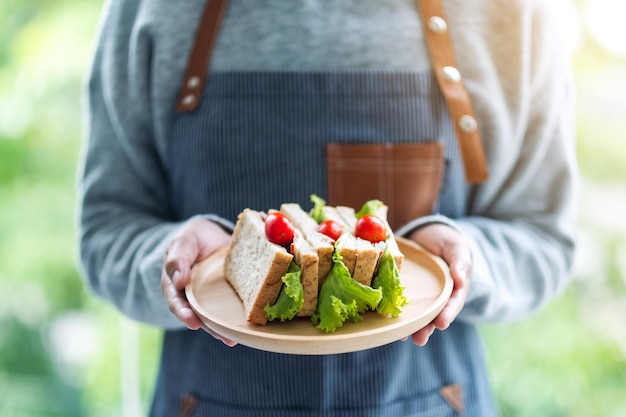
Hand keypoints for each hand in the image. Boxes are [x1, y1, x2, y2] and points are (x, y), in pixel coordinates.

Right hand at [161, 216, 235, 345]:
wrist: (213, 234)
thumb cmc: (195, 237)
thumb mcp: (185, 241)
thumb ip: (179, 257)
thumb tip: (179, 281)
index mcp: (174, 282)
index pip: (175, 300)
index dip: (182, 312)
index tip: (192, 321)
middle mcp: (189, 295)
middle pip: (194, 314)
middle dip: (204, 325)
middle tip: (217, 334)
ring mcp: (206, 299)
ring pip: (210, 317)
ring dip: (219, 330)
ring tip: (230, 339)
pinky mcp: (222, 298)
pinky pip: (226, 312)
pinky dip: (232, 322)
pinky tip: (242, 332)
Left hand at [407, 223, 471, 345]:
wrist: (426, 233)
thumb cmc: (446, 241)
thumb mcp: (456, 247)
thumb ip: (460, 262)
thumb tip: (461, 279)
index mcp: (455, 287)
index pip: (453, 302)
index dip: (448, 313)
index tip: (441, 323)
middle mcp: (439, 296)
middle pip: (435, 314)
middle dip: (427, 328)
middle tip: (420, 339)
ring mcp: (423, 295)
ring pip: (418, 314)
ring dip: (412, 327)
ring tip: (404, 337)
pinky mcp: (407, 291)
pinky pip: (403, 303)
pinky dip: (397, 313)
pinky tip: (388, 323)